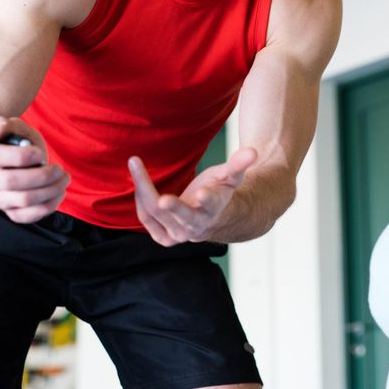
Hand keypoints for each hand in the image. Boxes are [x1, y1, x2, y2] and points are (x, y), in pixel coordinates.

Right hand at [0, 115, 68, 222]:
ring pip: (24, 200)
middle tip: (58, 168)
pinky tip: (59, 191)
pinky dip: (50, 205)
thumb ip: (4, 124)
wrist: (5, 169)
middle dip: (42, 175)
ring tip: (63, 178)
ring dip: (51, 189)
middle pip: (11, 181)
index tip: (38, 153)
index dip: (22, 155)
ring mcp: (0, 199)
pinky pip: (29, 216)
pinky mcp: (13, 213)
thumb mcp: (12, 129)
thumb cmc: (12, 146)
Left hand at [129, 147, 257, 245]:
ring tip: (135, 163)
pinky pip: (146, 218)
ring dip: (143, 187)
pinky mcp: (164, 237)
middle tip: (164, 199)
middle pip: (183, 217)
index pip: (211, 205)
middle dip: (174, 208)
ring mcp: (179, 234)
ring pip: (157, 213)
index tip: (202, 193)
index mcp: (214, 209)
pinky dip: (140, 199)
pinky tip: (138, 180)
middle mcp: (196, 226)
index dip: (208, 199)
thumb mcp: (230, 177)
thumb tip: (253, 151)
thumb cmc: (219, 192)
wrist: (212, 220)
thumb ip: (238, 165)